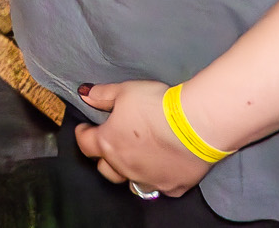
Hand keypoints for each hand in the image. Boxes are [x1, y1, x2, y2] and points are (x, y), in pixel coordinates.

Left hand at [72, 81, 208, 196]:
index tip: (85, 129)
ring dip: (128, 172)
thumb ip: (103, 95)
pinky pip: (159, 187)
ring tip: (134, 160)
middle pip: (105, 169)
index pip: (85, 143)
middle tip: (110, 144)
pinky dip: (157, 179)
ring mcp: (148, 180)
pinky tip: (161, 170)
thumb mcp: (126, 91)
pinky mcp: (171, 186)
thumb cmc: (157, 106)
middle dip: (103, 157)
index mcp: (109, 143)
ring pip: (130, 182)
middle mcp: (124, 167)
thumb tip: (85, 95)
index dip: (83, 134)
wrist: (195, 125)